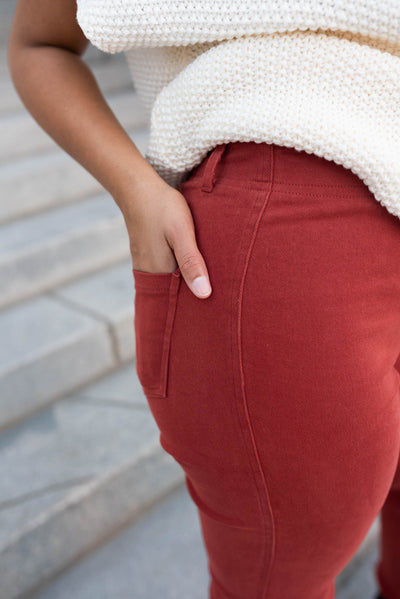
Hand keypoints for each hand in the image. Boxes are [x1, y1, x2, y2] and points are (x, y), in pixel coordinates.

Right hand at [121, 176, 211, 298]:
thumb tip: (204, 295)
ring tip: (209, 287)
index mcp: (159, 273)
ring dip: (185, 285)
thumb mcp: (181, 233)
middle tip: (217, 301)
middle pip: (174, 294)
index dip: (197, 306)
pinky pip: (165, 273)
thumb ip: (192, 263)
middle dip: (191, 299)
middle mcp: (149, 274)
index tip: (216, 308)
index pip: (180, 301)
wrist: (137, 188)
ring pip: (169, 283)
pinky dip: (178, 274)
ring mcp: (146, 265)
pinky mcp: (147, 256)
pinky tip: (191, 270)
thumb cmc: (162, 208)